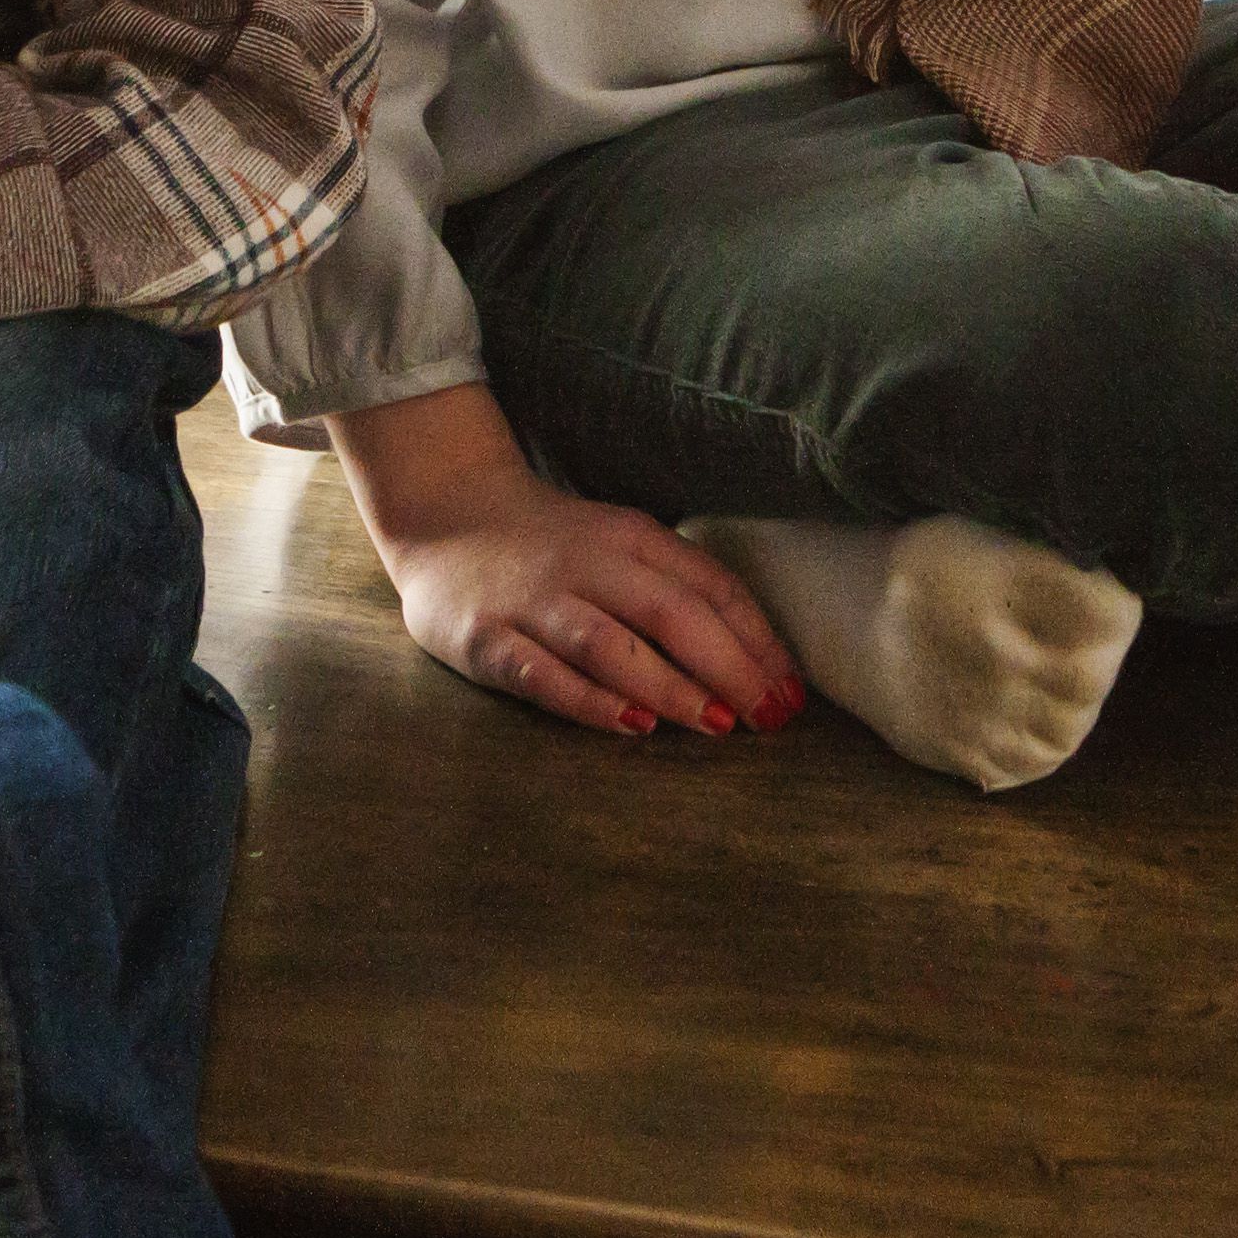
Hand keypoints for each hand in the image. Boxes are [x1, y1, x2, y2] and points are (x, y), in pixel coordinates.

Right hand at [328, 383, 804, 738]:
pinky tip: (634, 724)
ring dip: (669, 685)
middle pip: (670, 612)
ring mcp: (533, 601)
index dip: (757, 640)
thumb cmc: (555, 546)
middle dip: (728, 667)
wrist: (444, 512)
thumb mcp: (623, 547)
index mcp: (631, 537)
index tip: (793, 692)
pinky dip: (589, 700)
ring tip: (716, 725)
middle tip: (771, 718)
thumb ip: (679, 589)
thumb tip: (760, 659)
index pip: (708, 586)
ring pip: (610, 643)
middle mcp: (587, 563)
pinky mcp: (485, 638)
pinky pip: (540, 673)